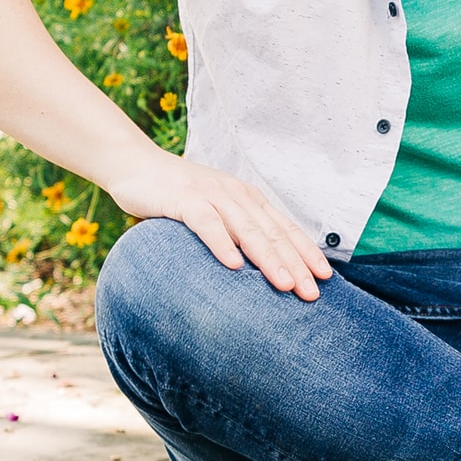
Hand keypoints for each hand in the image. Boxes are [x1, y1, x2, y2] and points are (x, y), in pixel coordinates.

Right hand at [106, 154, 330, 299]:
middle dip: (295, 265)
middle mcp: (236, 194)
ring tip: (284, 285)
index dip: (306, 253)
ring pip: (247, 229)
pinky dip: (222, 243)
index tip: (326, 278)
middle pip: (272, 233)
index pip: (284, 228)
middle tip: (312, 294)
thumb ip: (236, 231)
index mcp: (247, 199)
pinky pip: (206, 223)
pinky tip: (233, 265)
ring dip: (268, 258)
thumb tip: (260, 267)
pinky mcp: (184, 199)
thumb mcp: (214, 210)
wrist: (135, 165)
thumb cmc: (176, 195)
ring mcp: (211, 195)